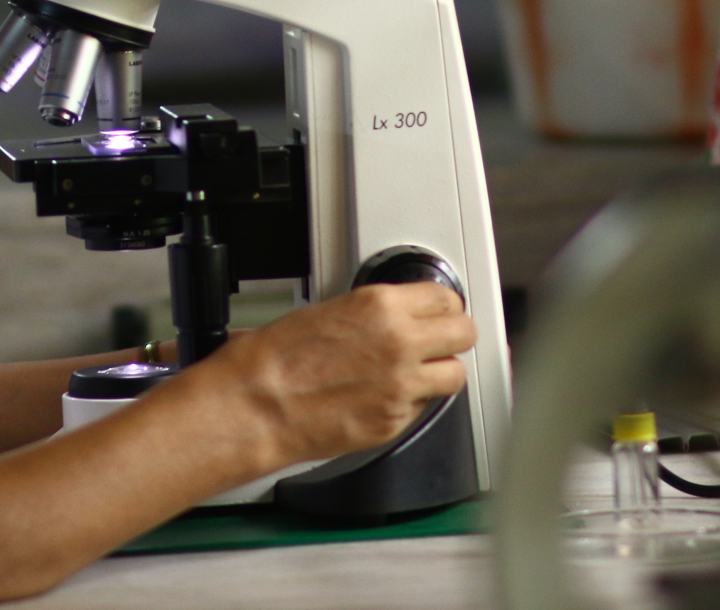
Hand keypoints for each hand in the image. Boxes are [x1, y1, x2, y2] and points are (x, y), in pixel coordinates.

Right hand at [196, 281, 474, 470]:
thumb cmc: (273, 360)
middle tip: (438, 340)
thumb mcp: (324, 312)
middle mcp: (399, 343)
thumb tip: (385, 320)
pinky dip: (410, 403)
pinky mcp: (396, 422)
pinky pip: (424, 408)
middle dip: (452, 336)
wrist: (256, 405)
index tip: (437, 312)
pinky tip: (386, 398)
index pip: (444, 298)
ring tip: (419, 373)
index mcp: (379, 306)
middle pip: (463, 332)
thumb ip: (369, 315)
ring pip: (455, 374)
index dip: (441, 307)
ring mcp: (402, 386)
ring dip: (440, 372)